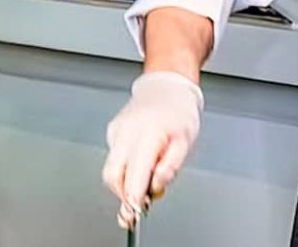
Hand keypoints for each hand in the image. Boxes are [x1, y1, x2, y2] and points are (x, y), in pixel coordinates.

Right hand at [101, 71, 203, 228]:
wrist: (168, 87)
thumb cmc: (180, 113)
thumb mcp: (185, 142)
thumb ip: (170, 166)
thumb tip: (156, 186)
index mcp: (148, 134)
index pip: (134, 174)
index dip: (134, 196)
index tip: (137, 210)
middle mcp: (128, 131)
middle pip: (113, 175)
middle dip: (123, 194)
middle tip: (137, 204)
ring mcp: (117, 130)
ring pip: (112, 167)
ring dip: (125, 180)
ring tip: (146, 176)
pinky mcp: (113, 130)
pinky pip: (115, 155)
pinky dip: (126, 165)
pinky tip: (141, 157)